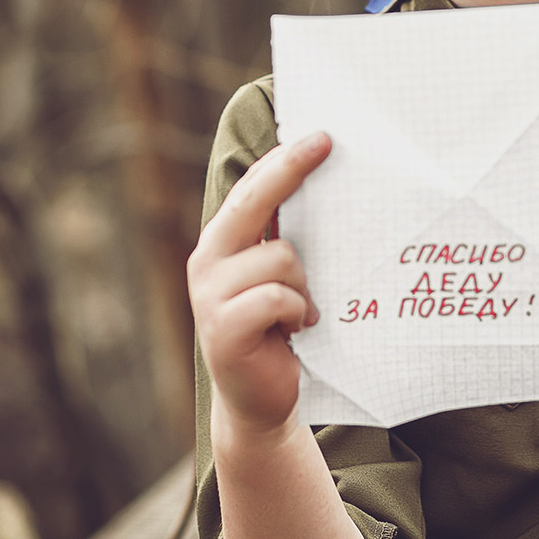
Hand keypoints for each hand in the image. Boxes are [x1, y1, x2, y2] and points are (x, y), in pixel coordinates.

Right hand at [187, 131, 331, 436]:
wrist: (259, 401)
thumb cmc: (279, 333)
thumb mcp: (281, 279)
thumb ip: (286, 241)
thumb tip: (330, 191)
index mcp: (221, 244)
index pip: (251, 189)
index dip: (284, 160)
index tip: (322, 136)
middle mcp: (208, 261)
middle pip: (252, 202)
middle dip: (290, 169)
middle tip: (327, 144)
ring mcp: (210, 294)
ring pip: (280, 257)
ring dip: (304, 286)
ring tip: (301, 313)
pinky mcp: (222, 328)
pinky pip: (277, 296)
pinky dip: (296, 311)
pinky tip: (294, 331)